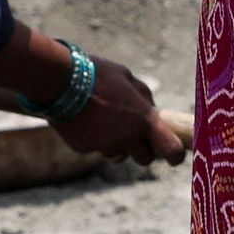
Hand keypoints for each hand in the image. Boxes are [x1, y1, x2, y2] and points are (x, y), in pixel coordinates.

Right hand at [57, 53, 187, 164]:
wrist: (58, 80)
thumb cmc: (96, 74)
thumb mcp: (127, 77)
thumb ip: (142, 96)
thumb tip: (150, 108)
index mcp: (144, 119)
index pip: (170, 149)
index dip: (175, 155)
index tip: (174, 156)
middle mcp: (127, 137)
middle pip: (145, 159)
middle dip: (143, 149)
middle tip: (135, 133)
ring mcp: (104, 145)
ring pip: (118, 154)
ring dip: (118, 144)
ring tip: (104, 120)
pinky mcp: (84, 148)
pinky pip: (95, 148)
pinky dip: (93, 138)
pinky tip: (84, 118)